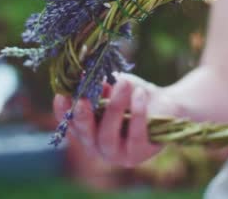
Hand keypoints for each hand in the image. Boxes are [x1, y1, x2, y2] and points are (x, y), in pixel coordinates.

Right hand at [53, 73, 182, 166]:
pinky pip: (135, 135)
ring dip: (114, 107)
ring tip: (123, 83)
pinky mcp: (138, 154)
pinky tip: (140, 93)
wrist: (166, 104)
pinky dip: (137, 112)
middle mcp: (97, 146)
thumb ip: (97, 83)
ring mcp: (117, 155)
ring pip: (108, 135)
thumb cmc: (133, 94)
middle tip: (83, 97)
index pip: (68, 123)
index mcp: (86, 130)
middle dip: (82, 115)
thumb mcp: (113, 85)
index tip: (61, 94)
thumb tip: (82, 73)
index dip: (62, 111)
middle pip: (85, 134)